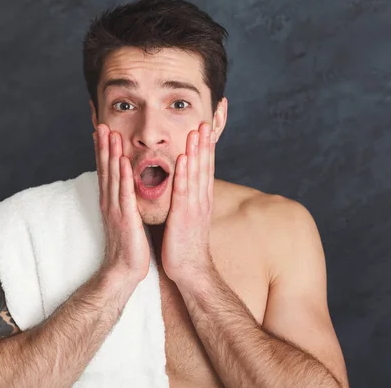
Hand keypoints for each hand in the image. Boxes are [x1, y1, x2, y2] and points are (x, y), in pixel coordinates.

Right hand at [93, 124, 150, 282]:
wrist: (123, 270)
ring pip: (112, 176)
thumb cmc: (127, 247)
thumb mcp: (125, 219)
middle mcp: (110, 202)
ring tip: (109, 133)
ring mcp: (115, 209)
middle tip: (100, 124)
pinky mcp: (125, 218)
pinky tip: (122, 160)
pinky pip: (124, 193)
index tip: (101, 133)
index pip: (105, 172)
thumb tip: (124, 189)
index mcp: (110, 202)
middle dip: (103, 146)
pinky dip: (122, 175)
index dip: (102, 151)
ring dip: (110, 154)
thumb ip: (123, 203)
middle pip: (105, 169)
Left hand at [161, 122, 215, 284]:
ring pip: (196, 175)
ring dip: (197, 152)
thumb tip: (186, 185)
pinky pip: (184, 192)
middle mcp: (201, 200)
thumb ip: (189, 199)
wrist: (190, 269)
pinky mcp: (184, 217)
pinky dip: (185, 174)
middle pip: (205, 166)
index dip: (206, 147)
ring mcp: (195, 208)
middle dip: (205, 143)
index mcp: (201, 199)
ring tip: (197, 131)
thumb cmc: (185, 244)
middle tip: (206, 120)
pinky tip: (185, 159)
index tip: (206, 128)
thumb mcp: (189, 216)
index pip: (205, 168)